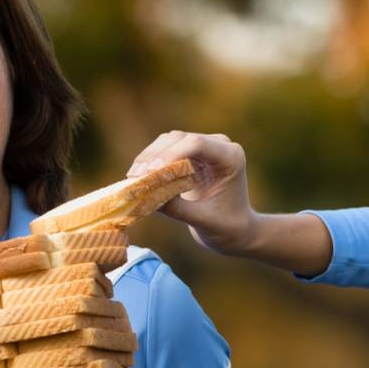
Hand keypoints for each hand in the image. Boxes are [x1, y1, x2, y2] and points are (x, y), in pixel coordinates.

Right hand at [128, 131, 257, 254]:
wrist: (235, 228)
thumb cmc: (227, 227)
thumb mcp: (205, 221)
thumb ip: (179, 209)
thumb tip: (147, 197)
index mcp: (231, 157)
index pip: (197, 144)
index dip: (171, 154)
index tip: (151, 172)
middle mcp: (218, 145)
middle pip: (179, 138)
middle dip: (155, 156)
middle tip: (136, 177)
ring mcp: (203, 147)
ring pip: (168, 141)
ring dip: (148, 157)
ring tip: (133, 177)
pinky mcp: (189, 154)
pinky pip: (164, 150)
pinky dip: (149, 161)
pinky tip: (137, 176)